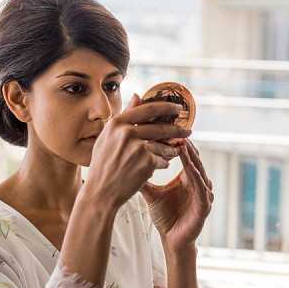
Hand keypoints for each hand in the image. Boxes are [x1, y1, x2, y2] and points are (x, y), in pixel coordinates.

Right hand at [84, 94, 190, 209]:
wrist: (101, 191)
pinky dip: (162, 163)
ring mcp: (137, 147)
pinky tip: (158, 166)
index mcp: (117, 123)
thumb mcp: (107, 137)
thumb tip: (137, 96)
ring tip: (174, 151)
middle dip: (177, 130)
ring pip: (163, 145)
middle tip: (187, 131)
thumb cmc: (103, 164)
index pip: (147, 109)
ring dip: (171, 149)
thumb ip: (124, 116)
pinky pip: (162, 160)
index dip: (166, 107)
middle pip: (160, 127)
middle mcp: (127, 132)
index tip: (177, 108)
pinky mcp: (146, 162)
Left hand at [139, 139, 213, 251]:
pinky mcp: (205, 206)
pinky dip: (196, 177)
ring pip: (199, 171)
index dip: (178, 143)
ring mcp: (204, 194)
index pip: (186, 156)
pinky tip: (189, 168)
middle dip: (186, 145)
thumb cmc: (165, 217)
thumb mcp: (151, 193)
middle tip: (177, 130)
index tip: (167, 130)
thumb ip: (143, 177)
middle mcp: (199, 183)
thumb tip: (126, 162)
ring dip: (192, 158)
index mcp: (188, 178)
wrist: (172, 240)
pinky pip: (201, 188)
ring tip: (184, 144)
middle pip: (194, 159)